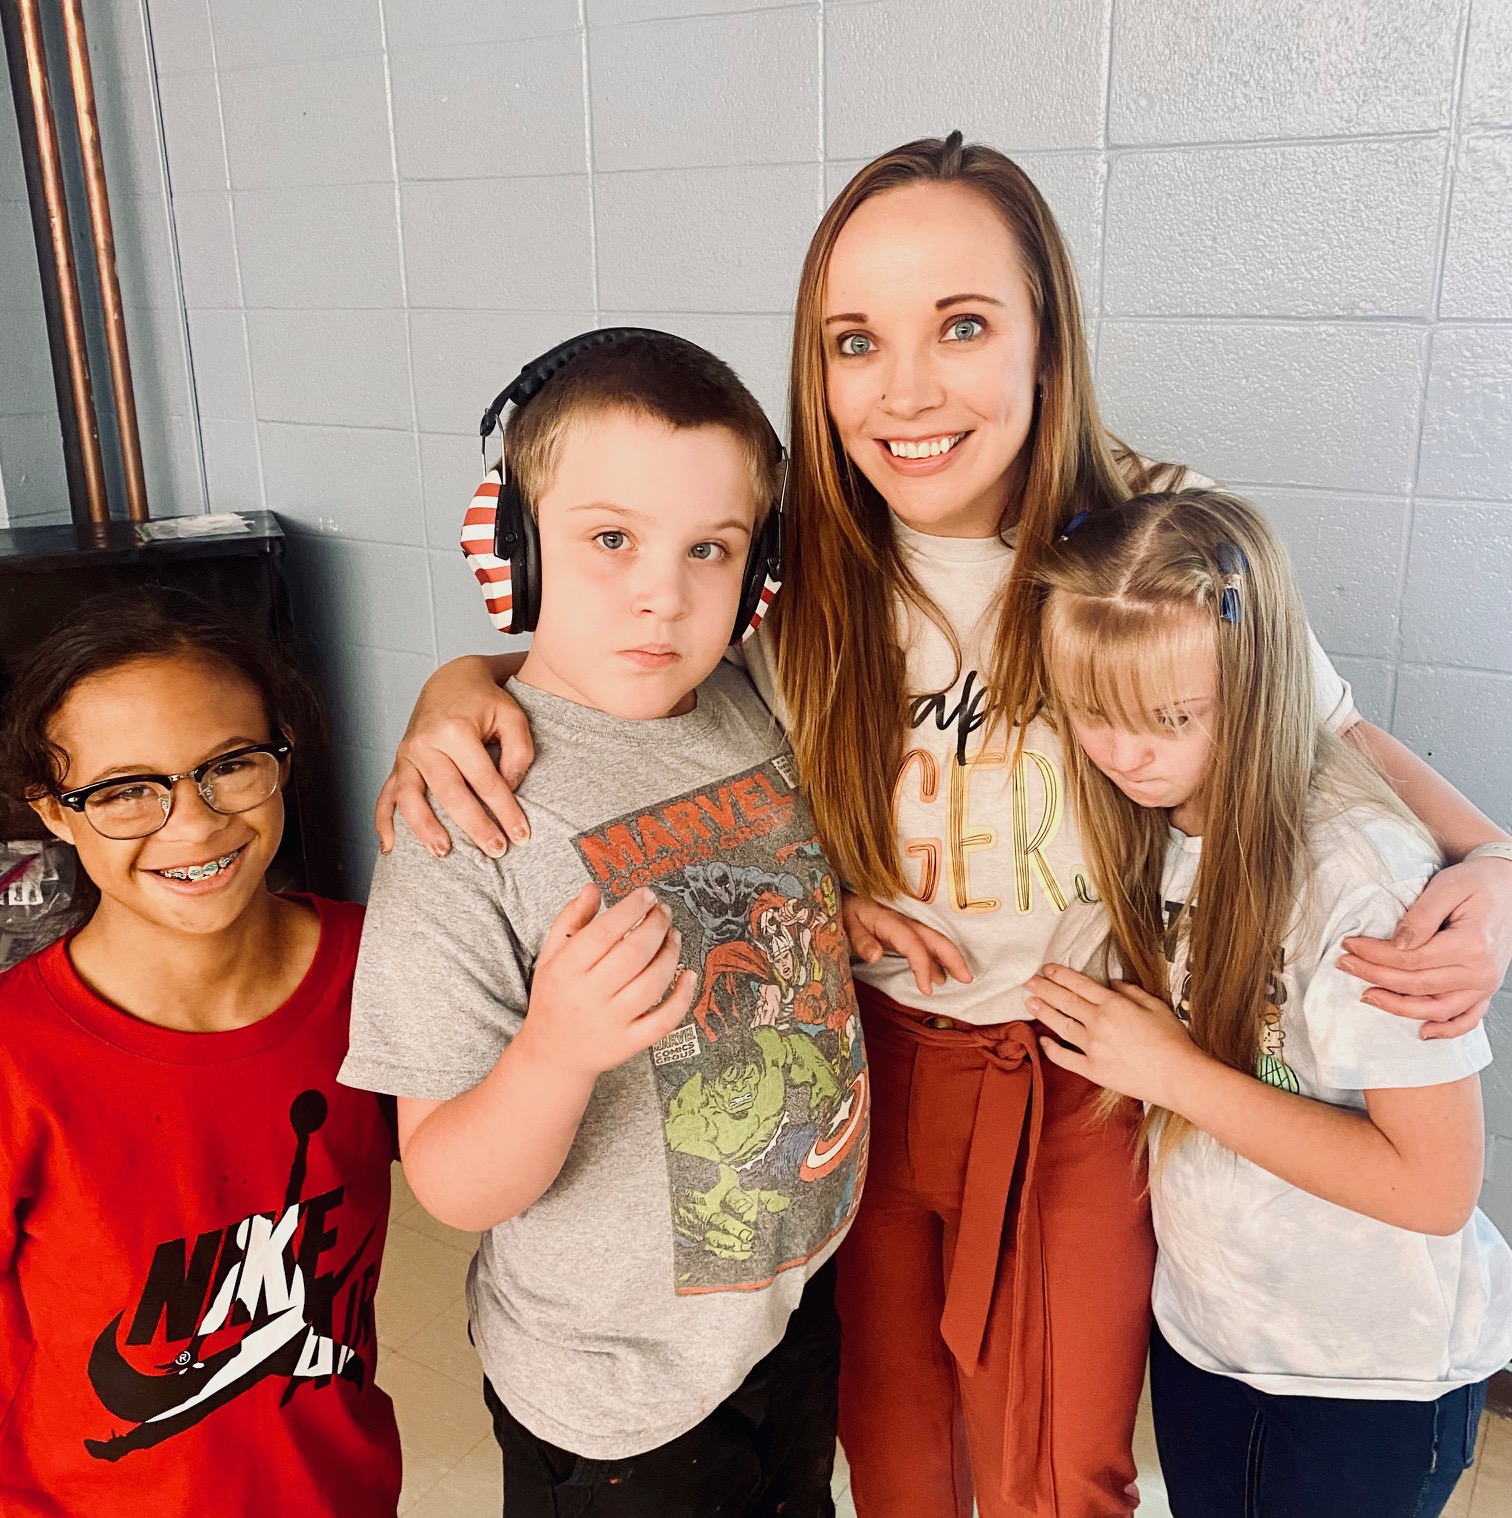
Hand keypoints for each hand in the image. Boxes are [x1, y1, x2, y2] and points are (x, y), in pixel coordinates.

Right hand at [374, 655, 533, 859]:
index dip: (505, 810)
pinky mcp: (398, 764)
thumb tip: (508, 790)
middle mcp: (425, 743)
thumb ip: (519, 753)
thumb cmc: (486, 702)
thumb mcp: (513, 717)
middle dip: (475, 826)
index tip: (522, 834)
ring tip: (445, 853)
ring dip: (425, 829)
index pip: (485, 780)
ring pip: (411, 799)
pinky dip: (384, 822)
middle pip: (450, 794)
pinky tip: (390, 848)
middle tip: (496, 851)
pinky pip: (385, 796)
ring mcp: (407, 755)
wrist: (452, 681)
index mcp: (455, 730)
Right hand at [521, 884, 696, 1078]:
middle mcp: (588, 997)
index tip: (646, 895)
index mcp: (565, 971)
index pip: (602, 933)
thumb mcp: (552, 955)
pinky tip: (689, 975)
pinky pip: (664, 1021)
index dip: (629, 909)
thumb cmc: (555, 996)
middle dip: (655, 926)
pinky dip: (682, 997)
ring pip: (651, 984)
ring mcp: (611, 1022)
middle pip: (632, 955)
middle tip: (664, 912)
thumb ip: (571, 919)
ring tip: (674, 935)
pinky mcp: (630, 1043)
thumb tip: (592, 888)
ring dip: (670, 955)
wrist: (552, 1053)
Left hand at [841, 891, 972, 996]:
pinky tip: (941, 973)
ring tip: (963, 977)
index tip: (927, 990)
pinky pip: (926, 942)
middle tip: (967, 979)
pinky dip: (937, 958)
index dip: (923, 966)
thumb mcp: (847, 924)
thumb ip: (861, 941)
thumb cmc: (846, 911)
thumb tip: (876, 956)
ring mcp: (907, 923)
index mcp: (890, 921)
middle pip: (934, 937)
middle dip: (953, 957)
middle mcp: (904, 920)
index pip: (913, 944)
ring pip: (934, 939)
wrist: (844, 894)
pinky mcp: (905, 928)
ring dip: (949, 957)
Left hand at [1025, 964, 1197, 1107]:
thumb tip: (1112, 983)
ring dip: (1043, 1012)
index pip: (1079, 984)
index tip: (1047, 969)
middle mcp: (1098, 1023)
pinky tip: (1042, 1040)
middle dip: (1044, 988)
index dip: (1060, 975)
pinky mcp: (1093, 1070)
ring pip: (1061, 1026)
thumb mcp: (1155, 1005)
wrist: (1179, 1077)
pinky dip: (1051, 1049)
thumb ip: (1131, 991)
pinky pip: (1066, 1058)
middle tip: (1028, 981)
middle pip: (1065, 1001)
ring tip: (1029, 1002)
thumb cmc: (1173, 1040)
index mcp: (1114, 1005)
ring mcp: (1093, 1048)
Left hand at [1336, 856, 1511, 1039]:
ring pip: (1437, 1009)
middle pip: (1417, 984)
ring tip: (1367, 996)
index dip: (1375, 955)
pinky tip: (1422, 1032)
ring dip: (1398, 1007)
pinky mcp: (1485, 990)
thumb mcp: (1447, 887)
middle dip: (1375, 976)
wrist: (1508, 888)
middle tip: (1345, 965)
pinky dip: (1446, 1030)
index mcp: (1471, 945)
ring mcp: (1485, 985)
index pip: (1411, 959)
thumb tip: (1396, 944)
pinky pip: (1467, 1019)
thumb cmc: (1476, 884)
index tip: (1349, 945)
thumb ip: (1421, 916)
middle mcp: (1481, 972)